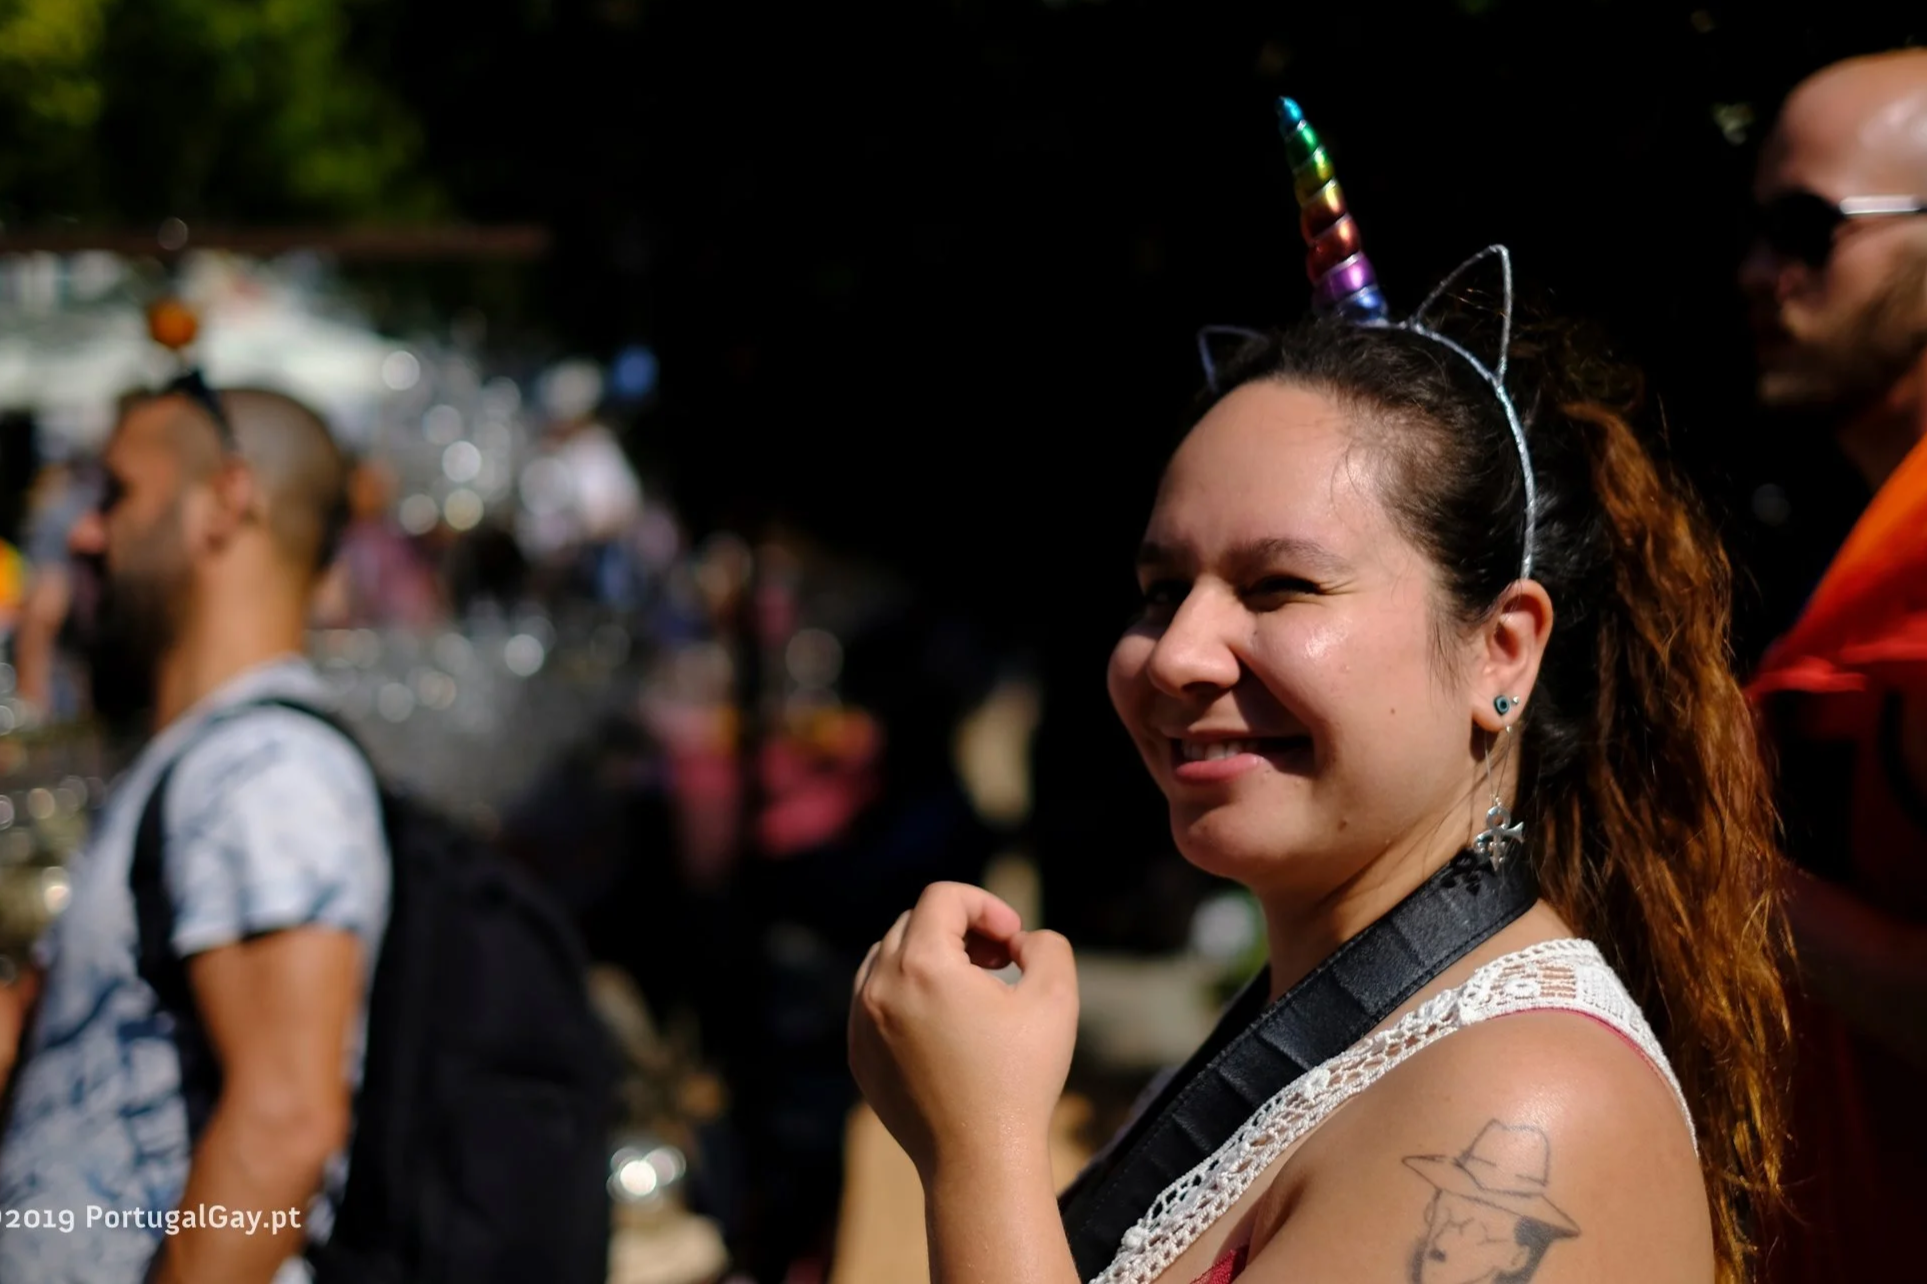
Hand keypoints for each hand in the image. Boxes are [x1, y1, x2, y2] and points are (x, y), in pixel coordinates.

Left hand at [849, 882, 1077, 1178]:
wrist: (979, 1161)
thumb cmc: (1020, 1080)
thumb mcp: (1056, 998)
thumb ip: (1046, 944)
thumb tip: (1019, 939)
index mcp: (921, 965)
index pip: (943, 897)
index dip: (985, 905)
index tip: (1013, 940)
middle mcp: (879, 987)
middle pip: (914, 923)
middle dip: (960, 930)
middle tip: (1000, 962)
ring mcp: (861, 1023)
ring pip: (888, 957)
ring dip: (929, 957)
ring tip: (972, 989)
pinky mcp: (858, 1054)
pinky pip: (874, 999)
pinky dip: (907, 993)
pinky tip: (945, 1023)